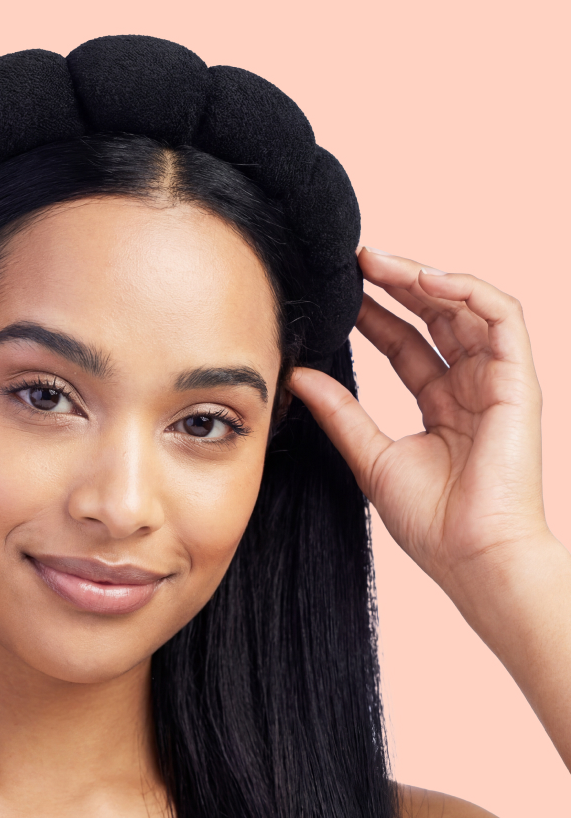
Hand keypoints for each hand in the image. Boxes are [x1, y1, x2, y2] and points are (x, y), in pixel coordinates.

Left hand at [288, 247, 549, 624]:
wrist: (472, 556)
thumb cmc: (430, 521)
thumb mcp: (370, 456)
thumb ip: (339, 412)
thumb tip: (297, 375)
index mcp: (441, 405)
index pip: (405, 343)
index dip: (373, 314)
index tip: (338, 291)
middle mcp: (471, 387)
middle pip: (435, 316)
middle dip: (395, 283)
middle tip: (353, 260)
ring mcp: (497, 381)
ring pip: (466, 306)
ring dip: (423, 277)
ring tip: (376, 261)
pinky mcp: (519, 380)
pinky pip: (501, 316)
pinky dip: (465, 290)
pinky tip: (423, 278)